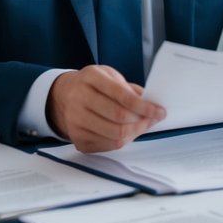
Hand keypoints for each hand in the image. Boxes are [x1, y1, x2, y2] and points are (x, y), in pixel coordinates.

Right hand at [45, 65, 165, 152]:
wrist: (63, 95)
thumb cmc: (92, 85)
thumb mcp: (109, 75)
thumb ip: (130, 89)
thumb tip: (151, 105)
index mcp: (91, 78)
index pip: (123, 96)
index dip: (145, 107)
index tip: (159, 111)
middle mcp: (79, 99)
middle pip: (119, 118)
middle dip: (142, 121)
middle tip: (153, 119)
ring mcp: (76, 121)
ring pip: (115, 135)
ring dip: (135, 132)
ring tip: (142, 125)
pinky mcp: (77, 138)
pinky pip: (107, 146)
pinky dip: (123, 141)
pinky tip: (127, 132)